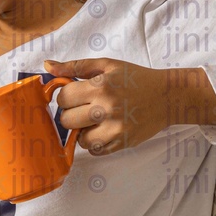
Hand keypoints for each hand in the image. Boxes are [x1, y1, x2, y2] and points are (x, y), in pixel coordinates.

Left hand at [45, 58, 215, 154]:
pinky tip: (104, 130)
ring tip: (95, 120)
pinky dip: (96, 142)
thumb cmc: (135, 78)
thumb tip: (48, 66)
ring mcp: (115, 129)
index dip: (66, 97)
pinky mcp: (122, 143)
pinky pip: (96, 151)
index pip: (63, 98)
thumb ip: (75, 66)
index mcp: (100, 87)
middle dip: (71, 114)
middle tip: (84, 108)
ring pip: (80, 140)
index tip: (75, 95)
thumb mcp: (107, 65)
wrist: (166, 96)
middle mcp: (106, 109)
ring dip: (83, 131)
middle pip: (67, 121)